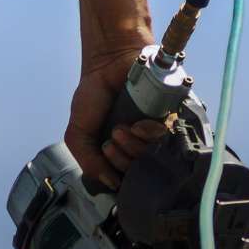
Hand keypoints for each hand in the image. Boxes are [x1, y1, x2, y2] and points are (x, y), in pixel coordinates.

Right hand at [65, 48, 167, 190]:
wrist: (109, 64)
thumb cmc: (94, 96)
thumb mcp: (79, 134)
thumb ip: (89, 161)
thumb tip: (111, 184)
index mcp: (119, 152)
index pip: (125, 179)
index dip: (116, 174)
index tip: (105, 153)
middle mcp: (139, 145)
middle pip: (140, 172)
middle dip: (123, 159)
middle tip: (113, 139)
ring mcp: (155, 133)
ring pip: (154, 157)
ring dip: (135, 147)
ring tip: (121, 128)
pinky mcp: (169, 118)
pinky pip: (167, 138)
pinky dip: (150, 134)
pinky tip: (138, 123)